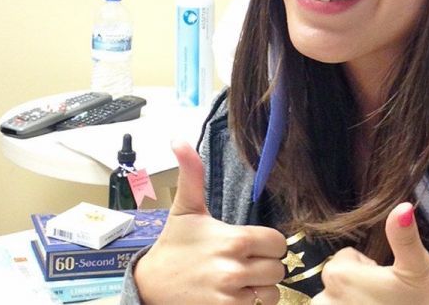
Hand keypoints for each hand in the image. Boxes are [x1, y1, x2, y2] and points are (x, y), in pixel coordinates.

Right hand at [133, 141, 285, 303]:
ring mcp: (231, 294)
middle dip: (264, 266)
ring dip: (260, 288)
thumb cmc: (174, 246)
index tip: (252, 245)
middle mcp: (234, 268)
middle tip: (244, 263)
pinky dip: (251, 304)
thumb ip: (191, 175)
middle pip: (277, 268)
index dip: (268, 244)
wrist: (150, 285)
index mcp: (233, 239)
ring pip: (271, 292)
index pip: (277, 242)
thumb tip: (179, 140)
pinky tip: (235, 295)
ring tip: (240, 281)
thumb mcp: (185, 209)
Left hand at [311, 203, 428, 304]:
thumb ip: (404, 237)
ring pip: (335, 302)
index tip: (387, 283)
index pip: (346, 259)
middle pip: (339, 281)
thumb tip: (403, 206)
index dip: (369, 269)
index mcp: (339, 275)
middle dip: (358, 288)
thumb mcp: (417, 269)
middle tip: (387, 300)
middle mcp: (323, 300)